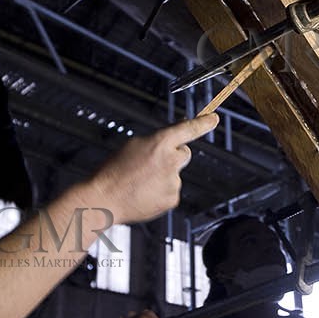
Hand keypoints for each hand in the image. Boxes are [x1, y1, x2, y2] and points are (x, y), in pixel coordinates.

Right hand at [88, 115, 218, 223]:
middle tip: (153, 163)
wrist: (104, 199)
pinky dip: (161, 191)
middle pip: (184, 153)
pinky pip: (171, 191)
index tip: (214, 119)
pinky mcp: (172, 199)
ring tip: (141, 181)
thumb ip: (157, 140)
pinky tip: (144, 192)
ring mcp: (173, 181)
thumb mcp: (133, 145)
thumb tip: (171, 138)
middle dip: (173, 156)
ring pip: (175, 174)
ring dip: (163, 176)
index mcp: (160, 143)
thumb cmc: (114, 172)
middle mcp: (171, 161)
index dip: (203, 123)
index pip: (188, 129)